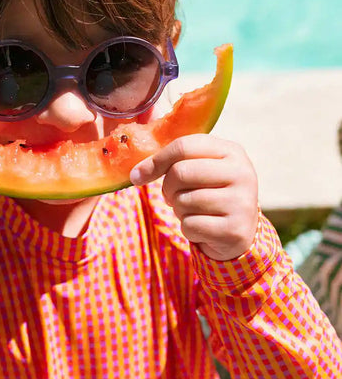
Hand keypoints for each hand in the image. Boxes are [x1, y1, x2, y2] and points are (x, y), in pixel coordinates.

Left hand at [130, 134, 257, 260]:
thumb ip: (172, 162)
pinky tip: (202, 227)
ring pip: (184, 201)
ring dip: (179, 209)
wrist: (239, 232)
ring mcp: (242, 202)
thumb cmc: (210, 194)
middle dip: (168, 188)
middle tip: (173, 196)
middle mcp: (242, 173)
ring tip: (193, 210)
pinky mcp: (235, 230)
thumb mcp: (199, 170)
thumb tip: (136, 173)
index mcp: (232, 151)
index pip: (184, 146)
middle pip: (180, 173)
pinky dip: (188, 229)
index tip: (138, 175)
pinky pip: (191, 226)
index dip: (156, 160)